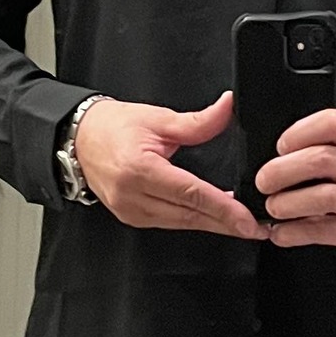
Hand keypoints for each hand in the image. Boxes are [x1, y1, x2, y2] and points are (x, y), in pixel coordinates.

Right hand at [72, 92, 264, 238]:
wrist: (79, 138)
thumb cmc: (113, 127)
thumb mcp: (158, 118)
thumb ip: (197, 122)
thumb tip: (227, 108)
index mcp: (140, 169)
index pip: (191, 193)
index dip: (223, 209)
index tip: (247, 221)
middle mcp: (133, 195)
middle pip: (189, 215)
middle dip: (226, 223)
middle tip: (256, 228)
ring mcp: (130, 210)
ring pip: (181, 223)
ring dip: (212, 224)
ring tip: (241, 224)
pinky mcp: (131, 217)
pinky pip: (169, 222)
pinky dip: (192, 220)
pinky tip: (211, 217)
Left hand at [255, 107, 335, 267]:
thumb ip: (334, 147)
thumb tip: (282, 155)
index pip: (335, 123)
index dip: (301, 131)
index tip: (282, 145)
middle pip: (322, 159)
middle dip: (283, 170)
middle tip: (265, 179)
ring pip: (322, 196)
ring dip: (287, 202)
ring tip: (273, 206)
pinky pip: (323, 232)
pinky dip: (294, 232)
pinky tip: (281, 232)